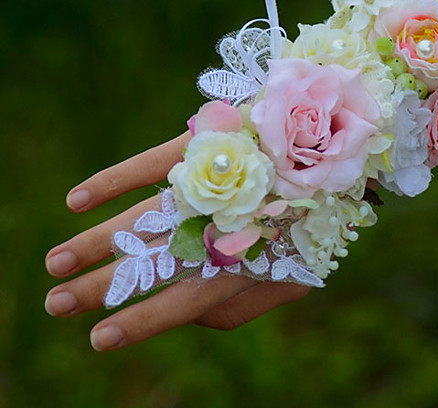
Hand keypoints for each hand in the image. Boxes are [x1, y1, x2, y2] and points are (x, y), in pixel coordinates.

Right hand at [44, 132, 308, 350]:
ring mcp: (218, 178)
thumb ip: (247, 303)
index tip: (98, 339)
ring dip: (96, 241)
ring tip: (54, 264)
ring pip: (147, 216)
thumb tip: (194, 319)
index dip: (144, 320)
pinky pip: (155, 161)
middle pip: (158, 260)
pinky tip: (77, 200)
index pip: (190, 299)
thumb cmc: (317, 215)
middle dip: (103, 285)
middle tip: (55, 303)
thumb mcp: (300, 274)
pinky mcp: (210, 140)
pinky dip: (115, 180)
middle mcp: (232, 220)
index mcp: (255, 259)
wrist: (341, 143)